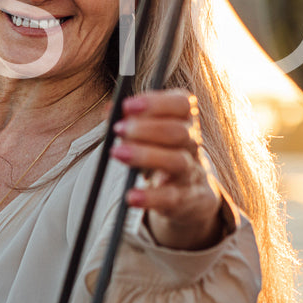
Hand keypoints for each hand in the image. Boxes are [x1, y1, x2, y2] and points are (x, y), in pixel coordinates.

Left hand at [110, 88, 226, 249]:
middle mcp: (192, 144)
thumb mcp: (150, 132)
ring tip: (117, 153)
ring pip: (176, 161)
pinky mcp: (185, 199)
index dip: (156, 103)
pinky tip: (131, 196)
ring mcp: (191, 172)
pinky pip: (170, 197)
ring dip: (145, 155)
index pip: (182, 104)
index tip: (127, 105)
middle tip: (118, 129)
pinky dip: (150, 197)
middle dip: (146, 128)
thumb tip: (110, 110)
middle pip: (178, 131)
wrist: (191, 192)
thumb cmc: (163, 151)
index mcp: (186, 121)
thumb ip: (130, 119)